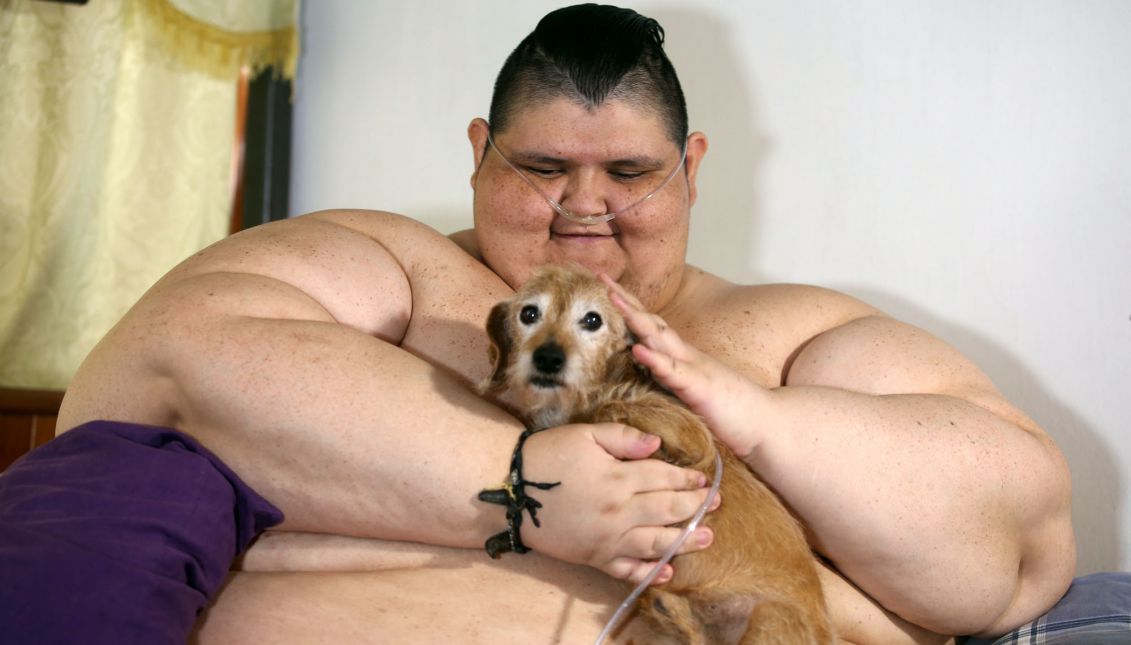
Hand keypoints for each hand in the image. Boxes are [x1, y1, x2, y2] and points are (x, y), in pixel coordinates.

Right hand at [518, 422, 718, 584]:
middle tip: (716, 504)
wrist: (511, 490)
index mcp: (618, 478)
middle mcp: (619, 511)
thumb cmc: (547, 455)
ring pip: (656, 542)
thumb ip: (623, 438)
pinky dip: (648, 573)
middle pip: (667, 509)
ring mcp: (608, 538)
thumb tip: (657, 445)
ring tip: (708, 538)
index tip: (704, 479)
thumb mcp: (585, 434)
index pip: (664, 478)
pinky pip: (626, 569)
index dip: (687, 478)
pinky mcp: (595, 557)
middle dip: (695, 506)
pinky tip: (667, 573)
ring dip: (685, 540)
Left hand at [600, 274, 766, 461]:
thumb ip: (672, 382)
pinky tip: (638, 350)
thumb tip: (650, 376)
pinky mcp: (700, 388)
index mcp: (683, 358)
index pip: (652, 327)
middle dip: (626, 300)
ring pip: (659, 338)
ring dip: (635, 318)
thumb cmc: (730, 412)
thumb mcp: (693, 392)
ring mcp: (694, 369)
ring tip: (614, 300)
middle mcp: (687, 356)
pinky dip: (654, 360)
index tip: (608, 289)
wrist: (766, 424)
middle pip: (652, 322)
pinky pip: (674, 372)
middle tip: (602, 278)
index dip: (630, 307)